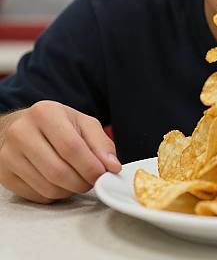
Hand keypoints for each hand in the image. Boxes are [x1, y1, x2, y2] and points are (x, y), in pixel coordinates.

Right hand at [0, 100, 120, 203]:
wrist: (23, 127)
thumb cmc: (58, 125)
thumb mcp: (84, 123)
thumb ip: (101, 144)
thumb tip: (112, 167)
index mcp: (45, 113)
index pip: (71, 147)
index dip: (91, 166)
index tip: (104, 174)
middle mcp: (21, 132)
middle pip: (58, 171)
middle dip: (82, 182)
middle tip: (94, 180)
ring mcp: (8, 155)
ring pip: (48, 187)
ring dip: (71, 190)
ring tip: (79, 179)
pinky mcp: (4, 176)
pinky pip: (37, 196)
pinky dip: (56, 195)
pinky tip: (61, 183)